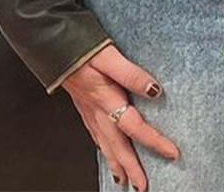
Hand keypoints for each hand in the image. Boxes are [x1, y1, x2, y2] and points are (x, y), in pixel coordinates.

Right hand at [62, 43, 179, 190]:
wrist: (51, 45)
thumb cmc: (79, 47)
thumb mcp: (108, 55)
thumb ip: (131, 73)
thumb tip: (154, 90)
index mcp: (106, 99)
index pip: (135, 127)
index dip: (154, 141)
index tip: (172, 153)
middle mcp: (96, 110)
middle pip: (117, 145)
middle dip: (131, 168)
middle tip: (142, 187)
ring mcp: (88, 111)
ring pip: (104, 145)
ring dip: (116, 164)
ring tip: (124, 180)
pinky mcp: (83, 106)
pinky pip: (95, 135)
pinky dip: (102, 150)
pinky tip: (105, 151)